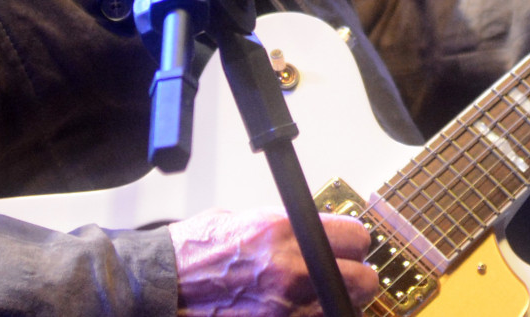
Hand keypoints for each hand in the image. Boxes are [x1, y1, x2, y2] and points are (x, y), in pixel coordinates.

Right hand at [170, 207, 379, 316]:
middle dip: (357, 278)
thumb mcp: (250, 220)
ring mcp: (286, 308)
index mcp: (284, 232)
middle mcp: (291, 271)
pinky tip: (299, 311)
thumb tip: (322, 233)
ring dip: (336, 303)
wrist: (165, 285)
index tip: (351, 247)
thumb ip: (291, 228)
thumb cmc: (198, 252)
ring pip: (345, 310)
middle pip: (364, 280)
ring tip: (316, 296)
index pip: (357, 237)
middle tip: (344, 276)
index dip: (356, 243)